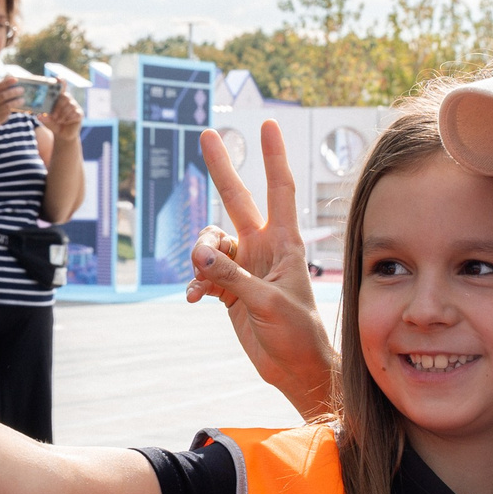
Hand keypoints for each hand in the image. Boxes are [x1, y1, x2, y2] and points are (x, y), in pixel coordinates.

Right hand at [0, 77, 26, 133]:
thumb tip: (3, 83)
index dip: (6, 82)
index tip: (15, 79)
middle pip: (3, 95)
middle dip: (14, 92)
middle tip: (22, 90)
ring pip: (7, 105)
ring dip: (16, 101)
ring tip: (22, 100)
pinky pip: (6, 114)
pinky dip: (11, 110)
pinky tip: (15, 108)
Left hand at [45, 85, 83, 139]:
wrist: (62, 135)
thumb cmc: (54, 125)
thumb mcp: (46, 121)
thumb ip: (43, 117)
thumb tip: (41, 116)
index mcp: (59, 99)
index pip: (61, 87)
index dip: (60, 81)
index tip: (58, 78)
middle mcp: (68, 100)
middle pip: (65, 97)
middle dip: (58, 107)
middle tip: (54, 116)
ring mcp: (75, 106)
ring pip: (70, 106)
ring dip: (63, 115)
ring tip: (59, 121)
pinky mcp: (79, 114)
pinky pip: (75, 113)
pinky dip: (69, 118)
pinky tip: (66, 122)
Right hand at [189, 120, 339, 419]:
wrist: (296, 369)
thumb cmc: (297, 334)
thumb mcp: (266, 303)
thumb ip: (232, 277)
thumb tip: (200, 255)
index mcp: (284, 244)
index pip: (280, 190)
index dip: (273, 157)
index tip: (268, 125)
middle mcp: (263, 249)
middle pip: (238, 199)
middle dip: (222, 168)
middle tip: (207, 133)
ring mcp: (245, 268)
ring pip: (211, 242)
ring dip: (200, 254)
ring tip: (199, 279)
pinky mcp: (230, 290)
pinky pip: (203, 274)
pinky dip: (196, 283)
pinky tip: (195, 299)